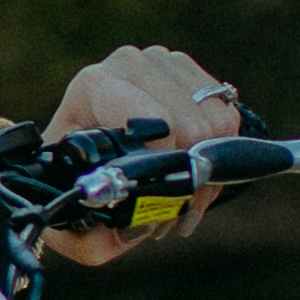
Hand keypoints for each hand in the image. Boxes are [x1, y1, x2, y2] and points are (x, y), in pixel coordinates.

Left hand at [42, 40, 242, 270]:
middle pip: (193, 125)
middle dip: (190, 178)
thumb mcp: (69, 221)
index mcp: (94, 86)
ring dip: (208, 171)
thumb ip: (95, 235)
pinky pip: (229, 116)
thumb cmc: (71, 184)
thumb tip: (145, 223)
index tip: (156, 202)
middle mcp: (131, 64)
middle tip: (171, 213)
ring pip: (218, 121)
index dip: (167, 166)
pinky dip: (221, 157)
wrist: (76, 156)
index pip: (158, 120)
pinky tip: (194, 178)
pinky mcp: (194, 75)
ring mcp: (166, 64)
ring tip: (181, 198)